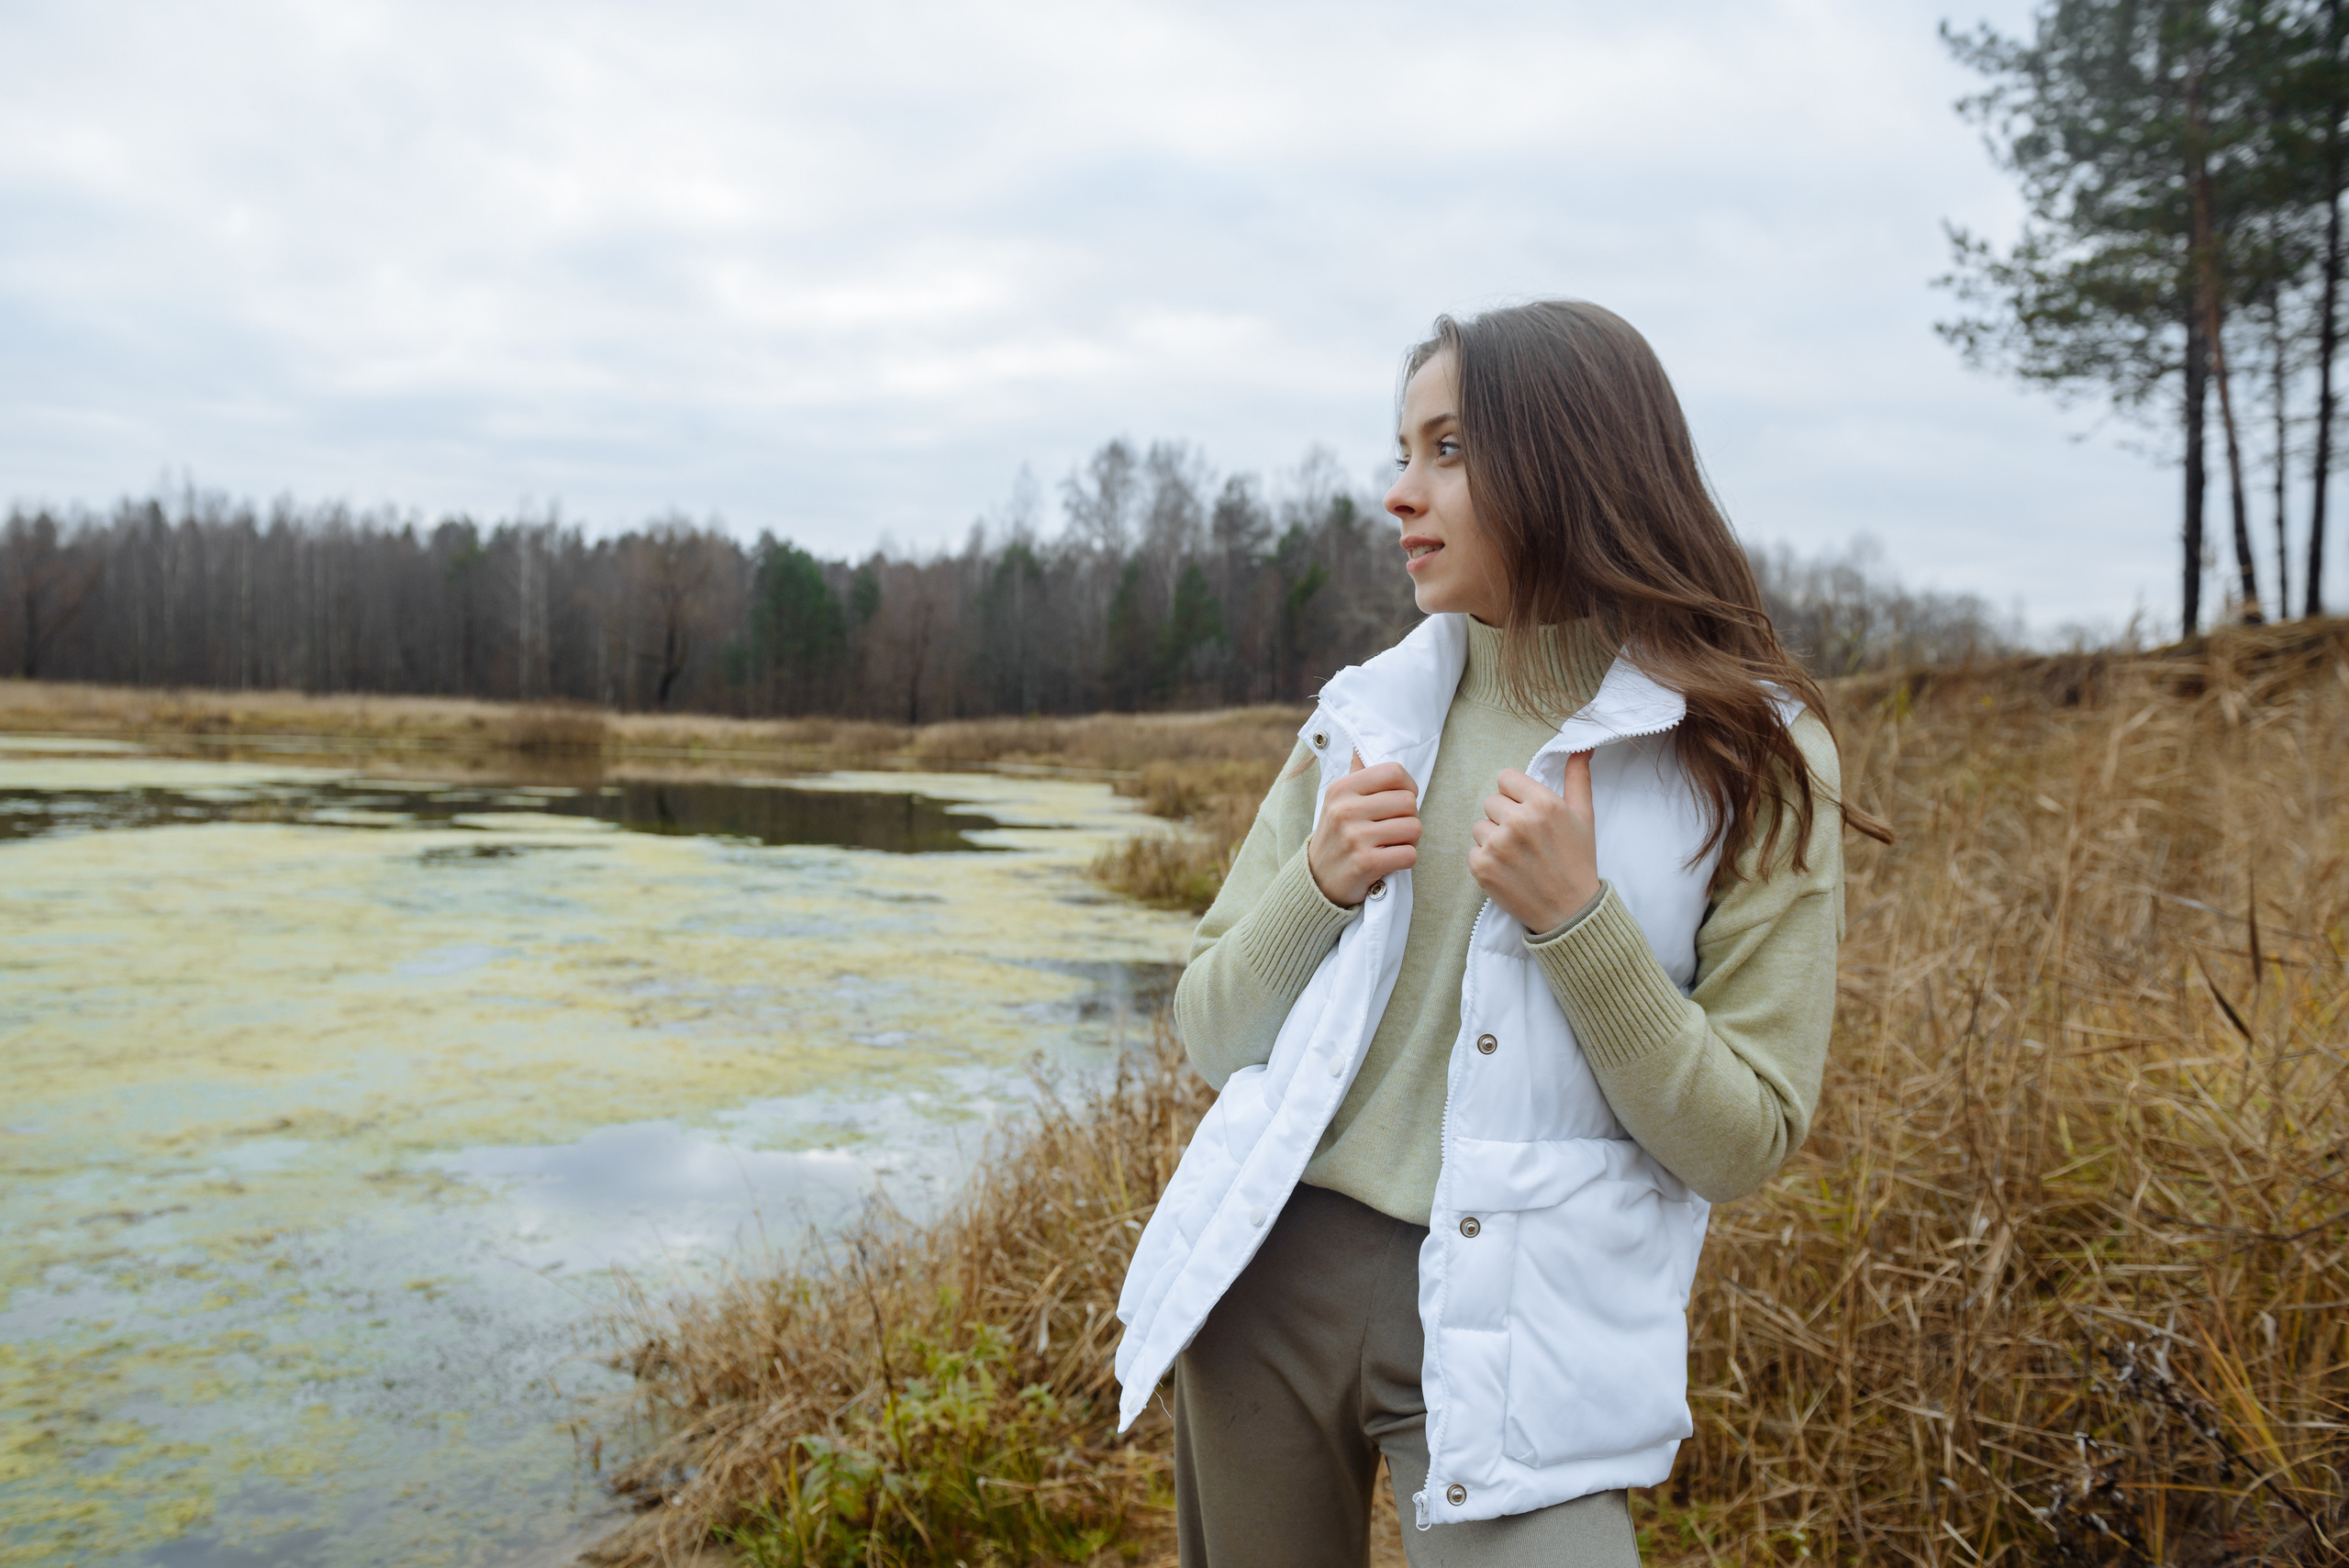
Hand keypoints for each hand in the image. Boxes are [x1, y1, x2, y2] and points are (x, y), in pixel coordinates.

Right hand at [1308, 752, 1421, 906]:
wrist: (1317, 881)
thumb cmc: (1337, 836)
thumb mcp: (1338, 801)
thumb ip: (1356, 774)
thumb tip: (1359, 746)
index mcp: (1341, 789)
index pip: (1393, 771)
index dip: (1408, 786)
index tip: (1401, 800)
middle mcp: (1345, 809)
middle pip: (1409, 801)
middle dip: (1409, 817)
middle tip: (1393, 829)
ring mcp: (1354, 837)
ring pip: (1414, 828)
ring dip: (1409, 840)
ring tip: (1391, 844)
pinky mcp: (1365, 863)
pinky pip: (1410, 854)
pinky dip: (1406, 859)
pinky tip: (1389, 861)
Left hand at [1468, 756, 1598, 933]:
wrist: (1570, 911)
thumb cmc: (1578, 861)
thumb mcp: (1585, 816)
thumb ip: (1578, 778)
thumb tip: (1581, 747)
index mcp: (1542, 803)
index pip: (1505, 778)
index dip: (1515, 794)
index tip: (1527, 811)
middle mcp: (1518, 821)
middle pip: (1491, 801)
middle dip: (1505, 816)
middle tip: (1526, 839)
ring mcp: (1497, 845)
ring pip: (1480, 825)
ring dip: (1494, 838)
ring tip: (1518, 856)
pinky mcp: (1482, 867)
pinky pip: (1473, 850)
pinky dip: (1486, 860)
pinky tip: (1508, 870)